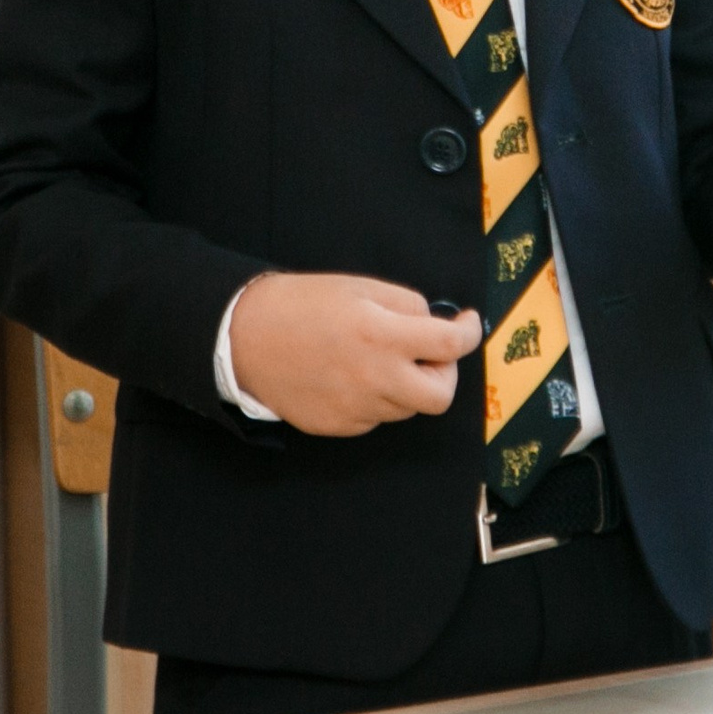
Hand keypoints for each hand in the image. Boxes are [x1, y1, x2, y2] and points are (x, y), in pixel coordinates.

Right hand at [228, 273, 480, 436]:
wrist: (243, 337)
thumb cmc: (302, 304)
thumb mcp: (360, 287)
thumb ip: (406, 305)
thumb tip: (436, 323)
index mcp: (382, 336)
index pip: (451, 345)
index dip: (469, 332)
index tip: (467, 323)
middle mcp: (374, 378)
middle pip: (440, 397)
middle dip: (445, 375)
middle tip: (430, 355)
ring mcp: (355, 408)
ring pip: (406, 408)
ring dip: (407, 385)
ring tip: (379, 359)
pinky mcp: (337, 426)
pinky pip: (374, 418)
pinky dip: (377, 399)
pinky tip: (352, 376)